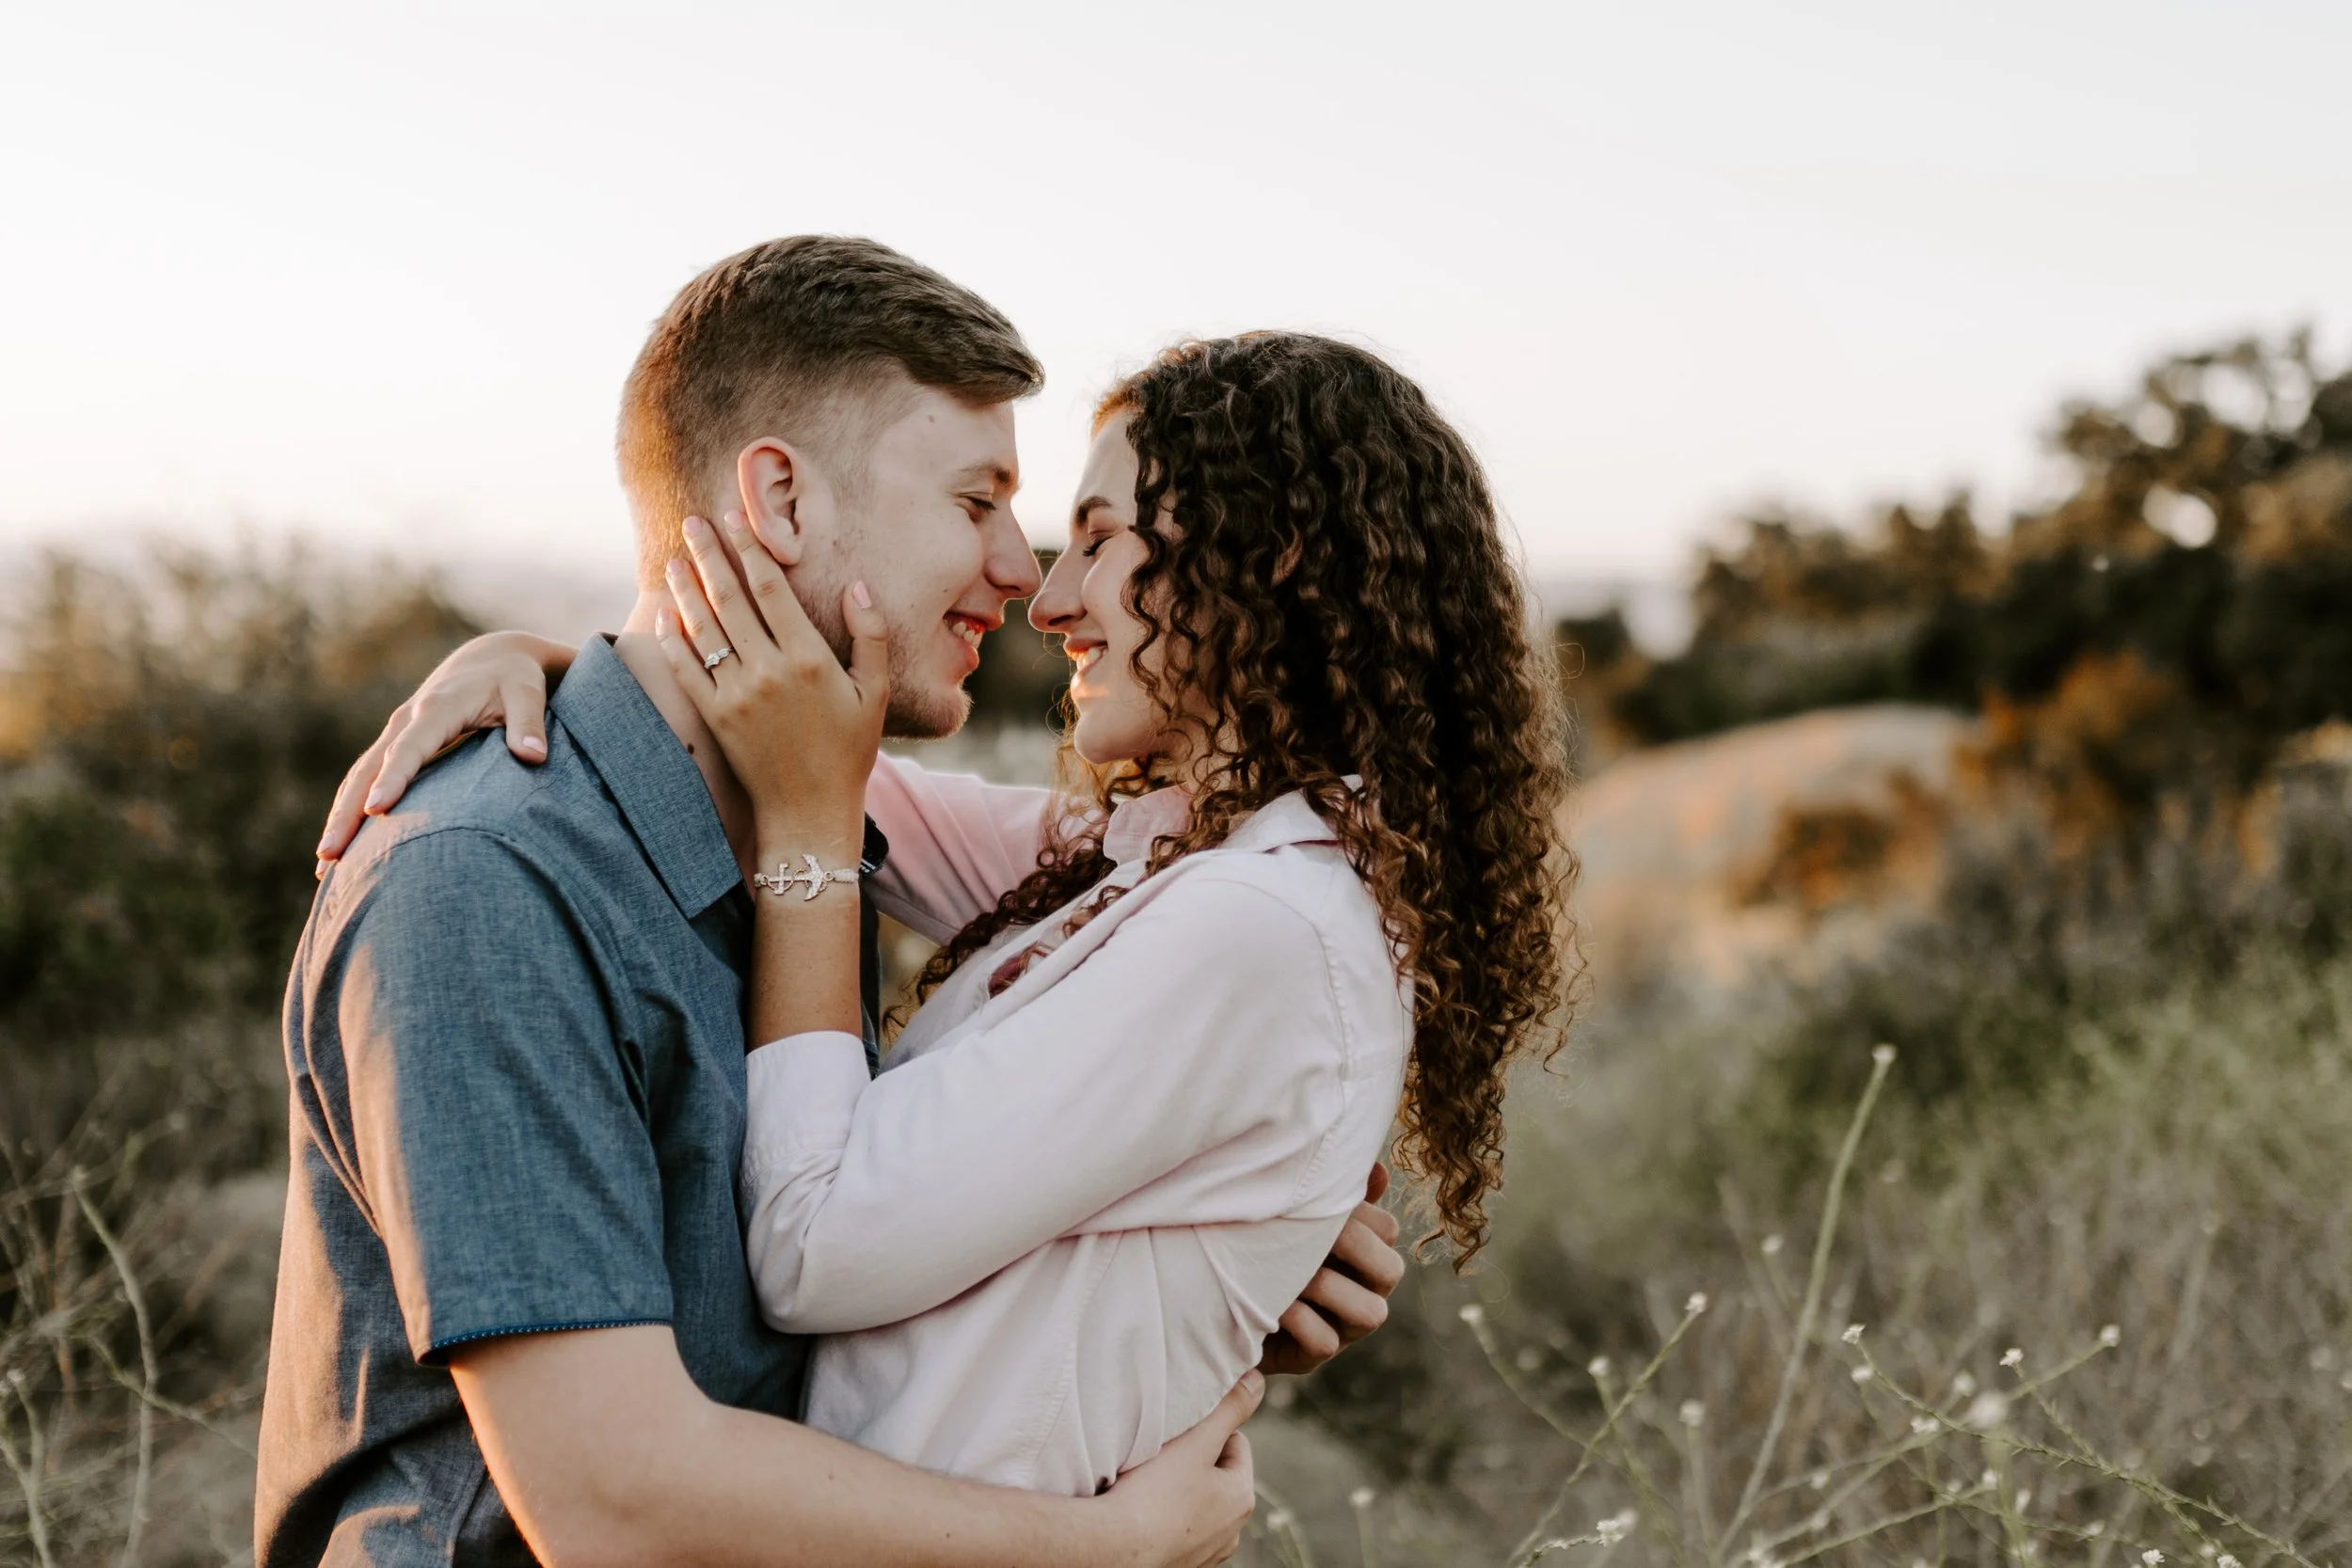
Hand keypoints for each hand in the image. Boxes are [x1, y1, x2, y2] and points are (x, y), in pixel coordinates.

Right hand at [315, 630, 571, 872]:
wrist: (492, 658)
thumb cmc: (514, 679)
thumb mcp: (528, 693)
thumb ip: (529, 723)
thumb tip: (534, 756)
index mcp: (437, 707)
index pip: (410, 747)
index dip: (393, 777)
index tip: (377, 810)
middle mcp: (407, 720)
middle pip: (368, 768)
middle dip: (347, 811)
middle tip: (329, 854)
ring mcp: (396, 733)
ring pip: (358, 777)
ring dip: (339, 817)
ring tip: (325, 864)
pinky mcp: (395, 745)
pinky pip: (365, 778)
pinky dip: (348, 808)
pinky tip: (342, 845)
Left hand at [656, 511, 885, 851]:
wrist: (809, 810)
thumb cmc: (849, 750)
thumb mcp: (875, 693)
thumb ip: (870, 636)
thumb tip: (855, 587)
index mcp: (809, 659)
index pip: (771, 590)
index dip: (750, 550)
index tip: (735, 519)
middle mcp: (768, 671)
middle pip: (730, 598)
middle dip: (709, 555)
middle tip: (692, 522)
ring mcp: (736, 694)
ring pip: (703, 626)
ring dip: (685, 586)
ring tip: (674, 556)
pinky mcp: (714, 716)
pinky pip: (685, 667)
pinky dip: (671, 635)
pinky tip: (664, 611)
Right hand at [1095, 1370, 1261, 1567]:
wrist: (1112, 1549)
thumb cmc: (1154, 1494)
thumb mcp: (1196, 1441)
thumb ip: (1229, 1408)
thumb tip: (1257, 1380)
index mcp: (1242, 1498)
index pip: (1236, 1443)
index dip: (1207, 1430)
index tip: (1180, 1433)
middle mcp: (1232, 1532)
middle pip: (1216, 1476)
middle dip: (1193, 1462)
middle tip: (1163, 1455)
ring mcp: (1205, 1554)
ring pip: (1196, 1505)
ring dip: (1179, 1492)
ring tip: (1149, 1485)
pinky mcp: (1179, 1566)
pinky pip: (1177, 1530)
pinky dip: (1165, 1519)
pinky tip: (1141, 1512)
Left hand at [1259, 1164, 1403, 1375]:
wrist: (1214, 1295)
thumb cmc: (1261, 1247)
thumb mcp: (1292, 1217)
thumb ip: (1333, 1196)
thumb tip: (1377, 1169)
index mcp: (1361, 1255)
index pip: (1388, 1230)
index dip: (1361, 1214)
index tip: (1323, 1203)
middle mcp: (1361, 1292)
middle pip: (1391, 1271)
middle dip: (1353, 1247)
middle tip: (1315, 1233)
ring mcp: (1340, 1329)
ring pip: (1372, 1313)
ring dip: (1329, 1286)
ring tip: (1291, 1273)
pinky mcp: (1309, 1357)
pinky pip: (1325, 1343)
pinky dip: (1302, 1320)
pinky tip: (1274, 1305)